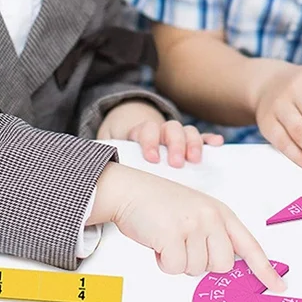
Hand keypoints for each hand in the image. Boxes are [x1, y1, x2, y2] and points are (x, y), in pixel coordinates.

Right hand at [91, 163, 284, 290]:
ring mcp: (193, 224)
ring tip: (167, 238)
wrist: (130, 189)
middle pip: (221, 266)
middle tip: (184, 245)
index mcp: (221, 213)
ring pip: (195, 270)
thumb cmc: (160, 205)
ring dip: (177, 261)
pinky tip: (157, 241)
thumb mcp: (195, 212)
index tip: (279, 287)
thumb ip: (213, 234)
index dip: (264, 269)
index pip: (249, 245)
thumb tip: (223, 266)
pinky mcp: (172, 234)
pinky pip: (174, 267)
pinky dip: (162, 261)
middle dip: (200, 263)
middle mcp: (211, 217)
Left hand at [97, 100, 223, 166]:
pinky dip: (209, 140)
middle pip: (169, 129)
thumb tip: (84, 171)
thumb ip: (105, 160)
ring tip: (195, 159)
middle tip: (177, 162)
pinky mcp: (187, 142)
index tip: (151, 158)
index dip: (149, 141)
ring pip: (186, 131)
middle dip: (174, 144)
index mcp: (139, 132)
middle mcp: (159, 130)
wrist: (128, 134)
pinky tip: (217, 144)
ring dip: (192, 143)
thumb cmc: (122, 153)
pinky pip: (202, 137)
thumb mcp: (110, 153)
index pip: (145, 130)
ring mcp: (174, 135)